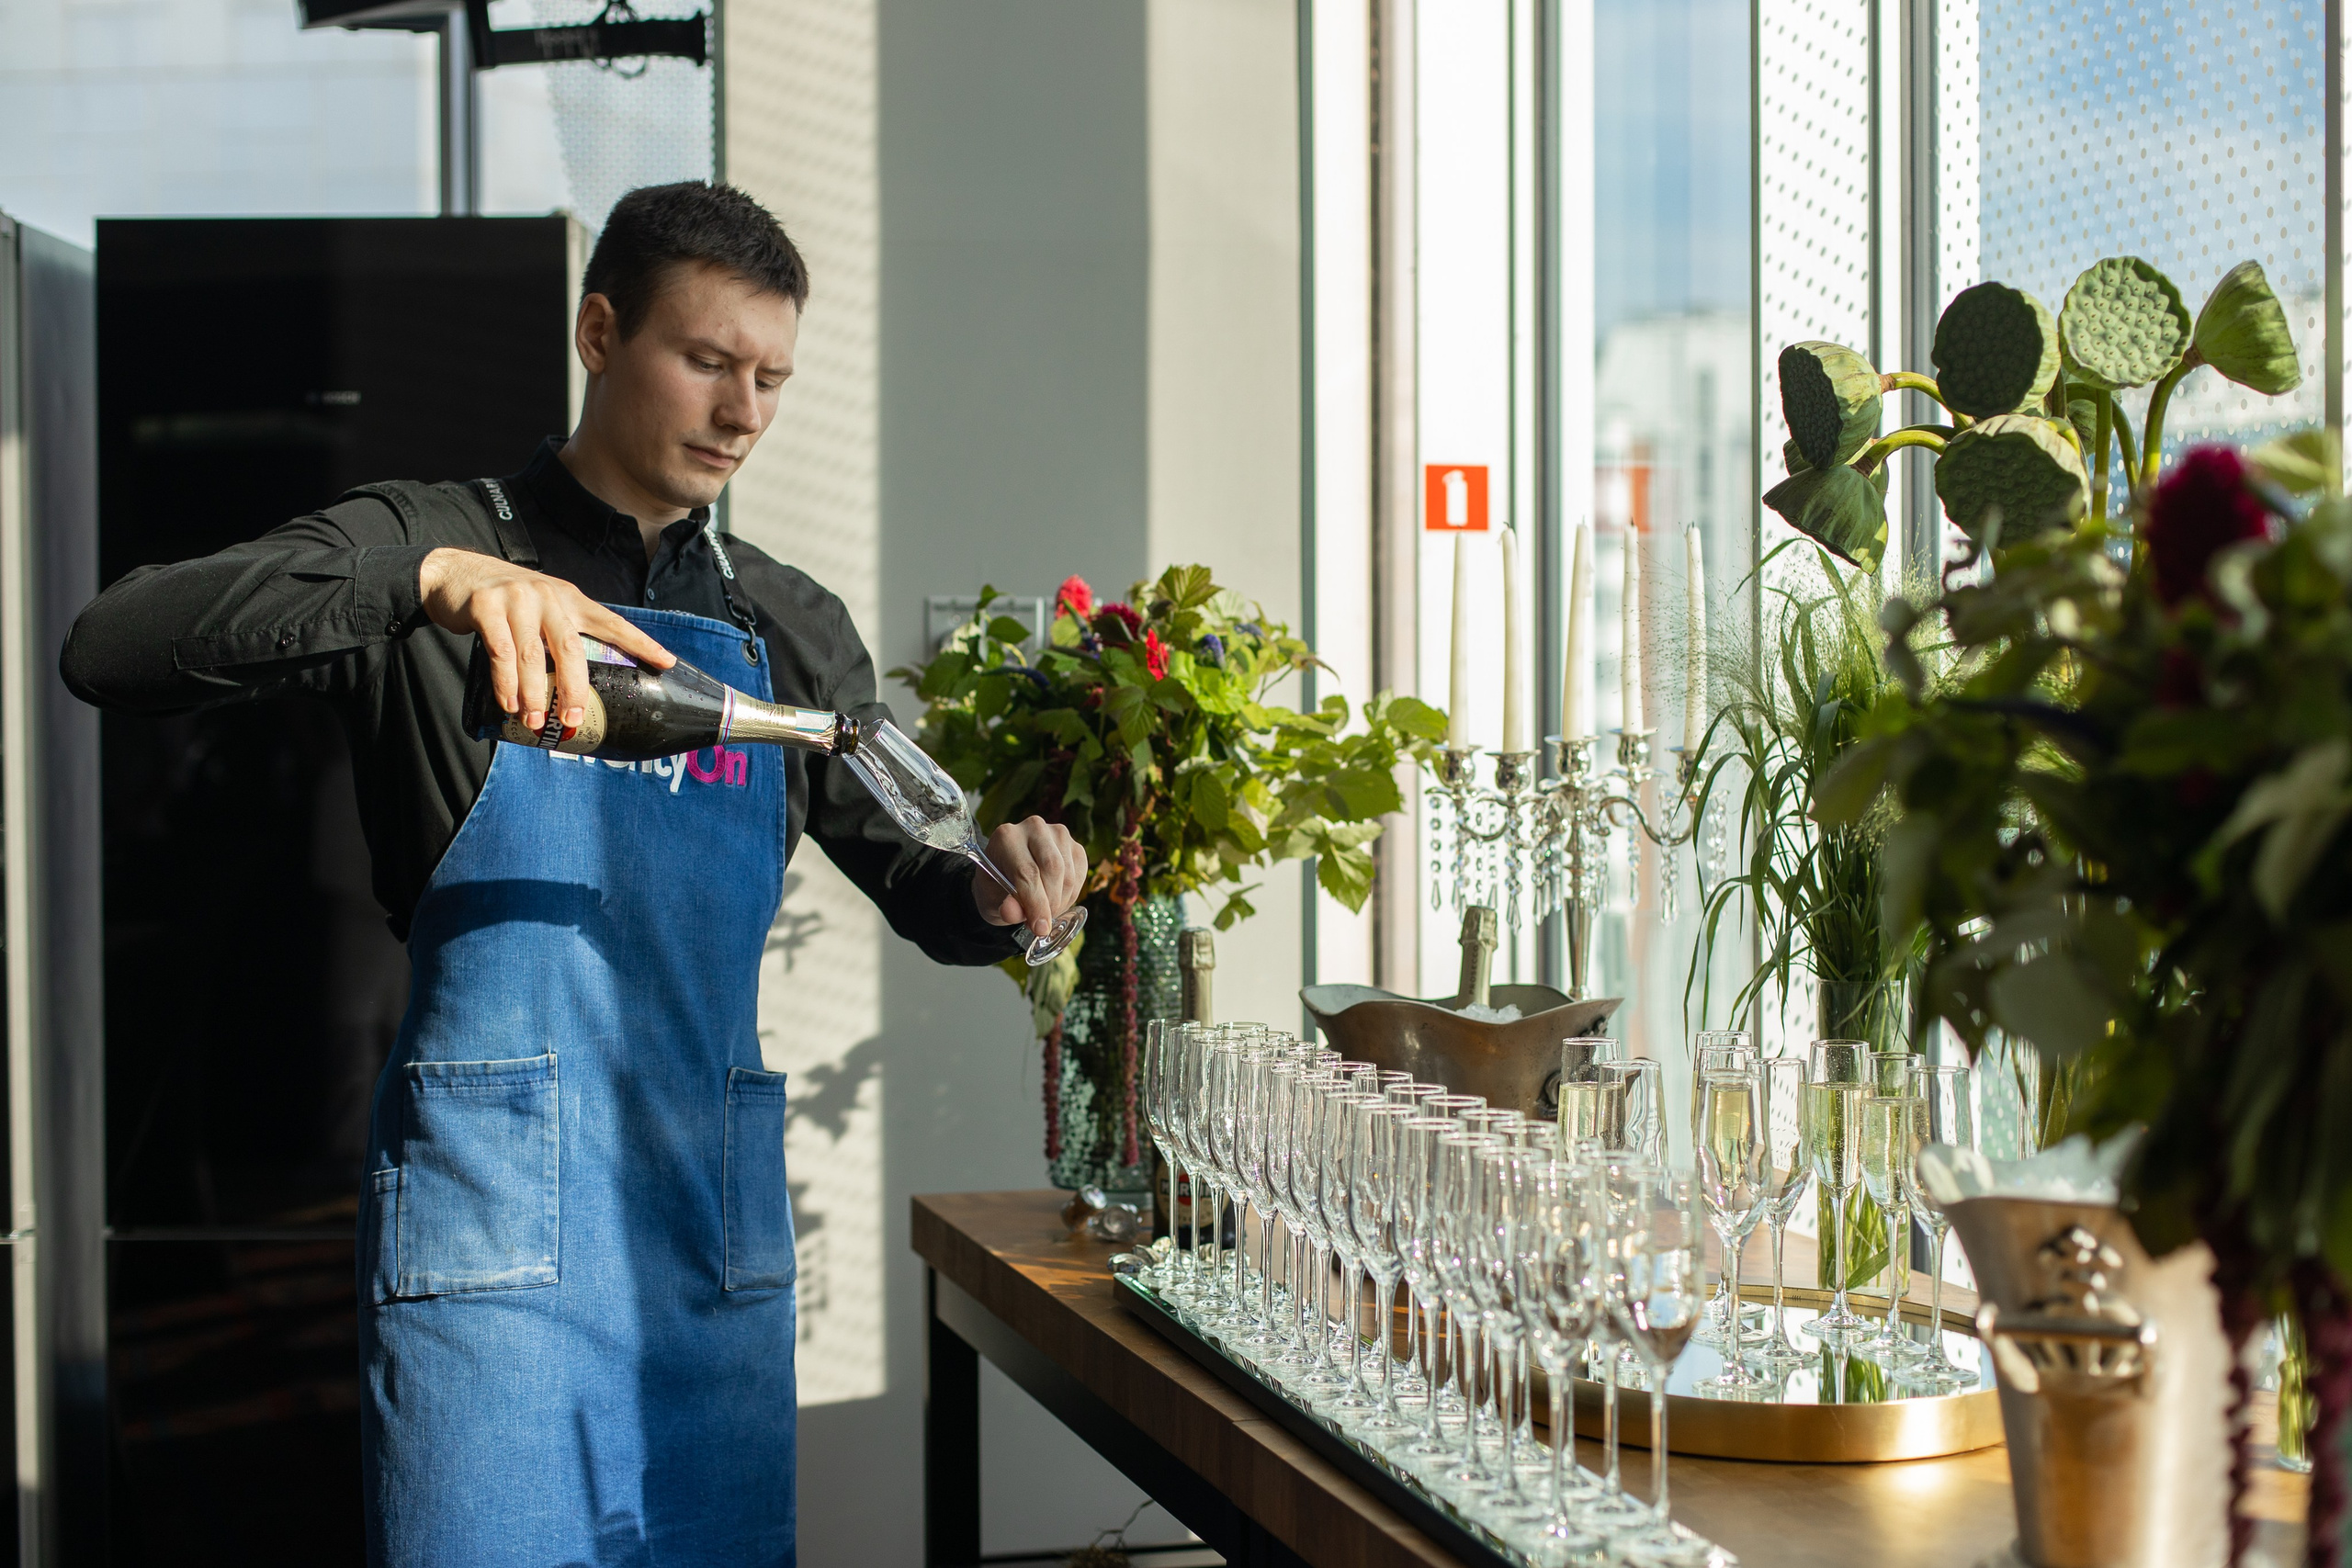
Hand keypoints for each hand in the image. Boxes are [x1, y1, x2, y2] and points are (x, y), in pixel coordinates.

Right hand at [419, 548, 676, 734]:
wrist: (453, 574)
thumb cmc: (505, 602)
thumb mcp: (542, 608)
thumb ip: (560, 634)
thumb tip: (576, 688)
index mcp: (570, 599)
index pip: (611, 622)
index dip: (640, 643)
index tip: (667, 662)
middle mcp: (549, 596)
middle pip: (570, 649)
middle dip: (574, 690)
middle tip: (574, 721)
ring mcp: (517, 599)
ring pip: (533, 656)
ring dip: (536, 695)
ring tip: (536, 721)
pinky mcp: (487, 606)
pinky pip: (501, 652)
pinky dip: (506, 683)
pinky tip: (509, 704)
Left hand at [973, 817, 1087, 939]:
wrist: (1007, 874)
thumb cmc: (997, 887)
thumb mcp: (992, 900)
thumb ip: (1004, 907)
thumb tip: (1013, 913)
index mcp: (1006, 836)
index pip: (1027, 871)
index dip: (1036, 903)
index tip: (1039, 928)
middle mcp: (1034, 827)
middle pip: (1053, 868)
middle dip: (1050, 903)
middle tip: (1042, 924)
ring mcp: (1057, 834)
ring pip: (1068, 875)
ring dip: (1060, 902)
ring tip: (1045, 912)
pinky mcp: (1074, 846)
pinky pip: (1079, 877)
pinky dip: (1070, 896)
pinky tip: (1056, 900)